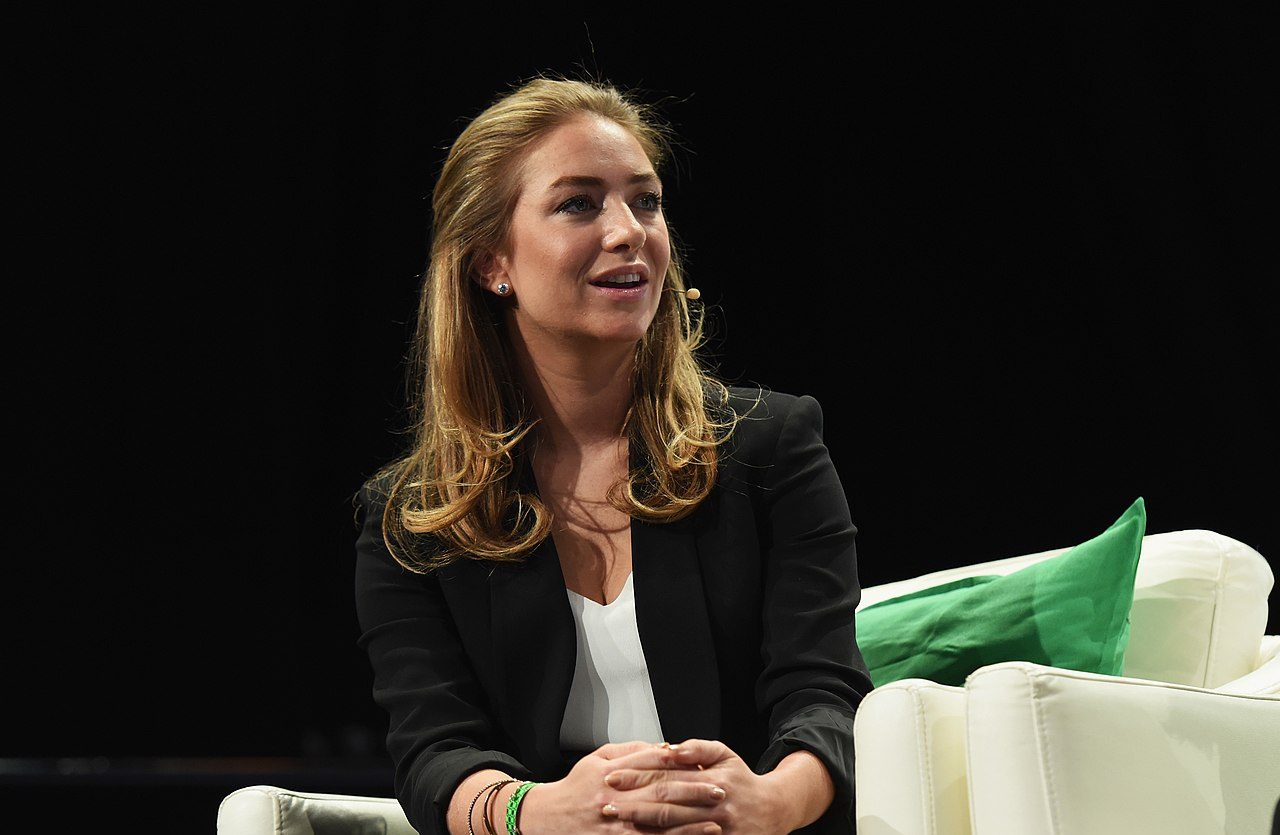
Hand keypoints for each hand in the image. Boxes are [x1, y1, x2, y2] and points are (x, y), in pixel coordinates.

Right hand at [521, 741, 723, 833]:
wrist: (544, 818)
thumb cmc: (575, 787)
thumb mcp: (597, 758)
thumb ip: (630, 752)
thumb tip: (664, 748)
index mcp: (611, 771)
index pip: (651, 763)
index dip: (681, 762)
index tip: (705, 764)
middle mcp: (613, 796)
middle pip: (660, 791)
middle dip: (692, 792)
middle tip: (718, 791)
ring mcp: (613, 823)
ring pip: (656, 823)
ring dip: (688, 823)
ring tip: (714, 821)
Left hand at [600, 739, 792, 834]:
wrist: (773, 810)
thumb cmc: (741, 780)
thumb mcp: (724, 754)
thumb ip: (697, 748)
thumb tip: (669, 747)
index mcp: (711, 777)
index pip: (666, 775)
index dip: (637, 776)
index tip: (612, 776)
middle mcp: (712, 803)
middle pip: (665, 803)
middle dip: (632, 803)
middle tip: (605, 802)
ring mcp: (715, 828)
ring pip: (672, 827)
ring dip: (641, 825)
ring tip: (617, 821)